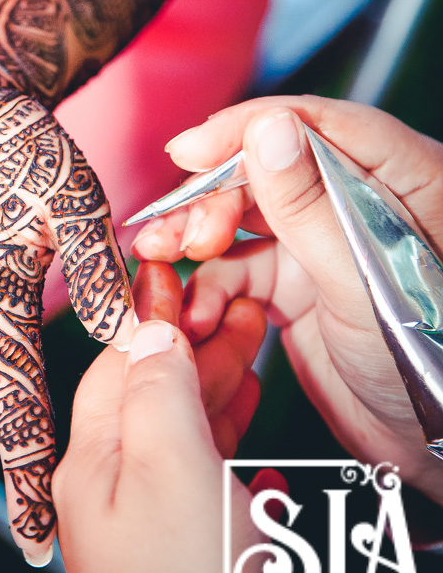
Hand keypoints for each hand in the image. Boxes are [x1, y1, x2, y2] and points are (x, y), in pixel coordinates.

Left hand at [53, 261, 275, 572]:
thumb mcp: (170, 467)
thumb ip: (159, 390)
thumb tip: (151, 327)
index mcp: (93, 457)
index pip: (118, 361)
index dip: (150, 313)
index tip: (175, 270)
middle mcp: (111, 485)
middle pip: (154, 393)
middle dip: (197, 345)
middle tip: (241, 306)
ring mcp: (146, 522)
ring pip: (183, 435)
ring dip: (220, 389)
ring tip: (254, 349)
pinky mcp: (182, 555)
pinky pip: (205, 484)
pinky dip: (231, 452)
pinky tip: (257, 450)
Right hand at [133, 96, 442, 504]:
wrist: (434, 449)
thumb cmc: (434, 366)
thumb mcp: (364, 280)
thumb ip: (312, 205)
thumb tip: (268, 128)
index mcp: (403, 177)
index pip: (317, 123)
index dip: (247, 129)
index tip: (191, 150)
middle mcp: (359, 199)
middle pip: (268, 166)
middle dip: (211, 195)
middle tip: (174, 229)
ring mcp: (325, 241)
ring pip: (244, 215)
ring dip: (196, 235)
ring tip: (158, 255)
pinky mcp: (298, 284)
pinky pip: (240, 268)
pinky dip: (208, 285)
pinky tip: (193, 309)